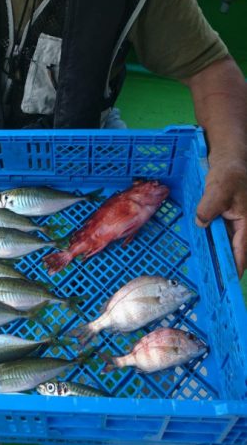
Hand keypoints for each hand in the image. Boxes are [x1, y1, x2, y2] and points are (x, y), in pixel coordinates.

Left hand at [196, 157, 246, 277]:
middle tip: (212, 283)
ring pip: (227, 245)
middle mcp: (243, 226)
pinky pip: (221, 235)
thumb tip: (201, 223)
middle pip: (235, 252)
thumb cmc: (229, 173)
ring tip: (207, 272)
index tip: (227, 285)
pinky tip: (203, 250)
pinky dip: (214, 243)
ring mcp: (235, 223)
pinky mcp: (226, 218)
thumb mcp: (219, 189)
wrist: (229, 159)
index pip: (242, 252)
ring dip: (218, 256)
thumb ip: (209, 207)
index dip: (235, 269)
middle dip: (225, 266)